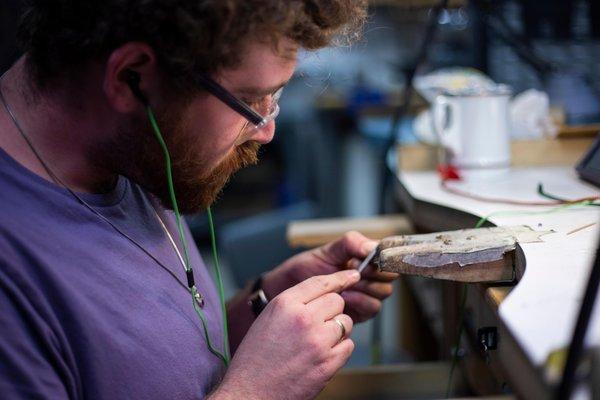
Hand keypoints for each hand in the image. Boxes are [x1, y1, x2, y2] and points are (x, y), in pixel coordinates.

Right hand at [211, 270, 358, 399]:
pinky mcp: (328, 363)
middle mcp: (303, 318)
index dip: (339, 278)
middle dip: (333, 311)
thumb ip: (293, 304)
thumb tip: (321, 295)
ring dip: (337, 331)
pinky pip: (348, 346)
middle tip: (319, 324)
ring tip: (317, 343)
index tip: (352, 275)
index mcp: (284, 304)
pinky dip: (339, 350)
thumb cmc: (255, 359)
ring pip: (345, 323)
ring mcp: (317, 341)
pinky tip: (321, 357)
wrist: (250, 393)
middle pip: (337, 301)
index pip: (320, 282)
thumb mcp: (268, 319)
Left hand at [263, 231, 396, 322]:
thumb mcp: (329, 249)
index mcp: (366, 259)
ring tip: (346, 285)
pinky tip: (345, 296)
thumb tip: (373, 247)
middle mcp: (370, 277)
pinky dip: (360, 301)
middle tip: (353, 270)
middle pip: (390, 277)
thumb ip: (351, 243)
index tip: (363, 258)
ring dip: (366, 287)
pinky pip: (372, 308)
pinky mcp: (360, 312)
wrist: (291, 289)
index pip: (388, 257)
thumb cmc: (308, 267)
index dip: (381, 258)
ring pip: (383, 293)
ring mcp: (366, 295)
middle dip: (373, 273)